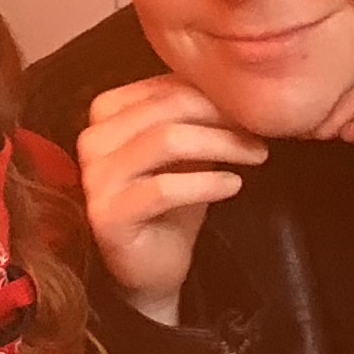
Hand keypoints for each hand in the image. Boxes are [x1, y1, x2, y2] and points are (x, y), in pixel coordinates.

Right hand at [76, 76, 270, 324]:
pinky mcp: (106, 215)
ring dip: (222, 144)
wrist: (149, 267)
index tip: (252, 109)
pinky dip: (207, 183)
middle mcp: (92, 140)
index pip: (165, 86)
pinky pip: (164, 188)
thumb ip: (196, 116)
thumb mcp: (185, 150)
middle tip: (260, 132)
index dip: (215, 93)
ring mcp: (95, 178)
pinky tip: (233, 185)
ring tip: (257, 155)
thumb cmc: (170, 203)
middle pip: (167, 106)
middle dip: (222, 115)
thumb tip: (240, 86)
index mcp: (105, 113)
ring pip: (166, 140)